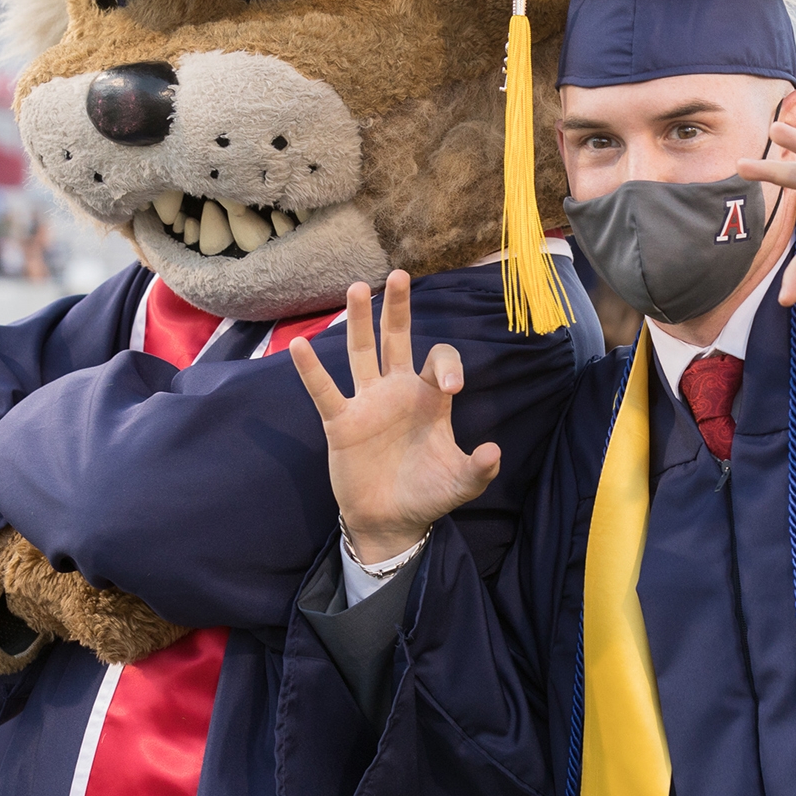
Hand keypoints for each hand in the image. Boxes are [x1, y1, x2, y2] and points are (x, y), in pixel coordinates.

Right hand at [289, 272, 501, 562]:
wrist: (392, 522)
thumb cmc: (428, 495)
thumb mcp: (461, 483)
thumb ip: (480, 469)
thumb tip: (494, 450)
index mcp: (430, 398)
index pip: (439, 360)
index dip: (447, 365)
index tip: (452, 386)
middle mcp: (398, 392)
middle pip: (397, 339)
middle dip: (399, 309)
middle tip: (401, 274)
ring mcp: (368, 403)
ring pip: (361, 353)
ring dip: (360, 321)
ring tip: (358, 288)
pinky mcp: (342, 422)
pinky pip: (325, 390)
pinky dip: (312, 369)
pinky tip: (300, 345)